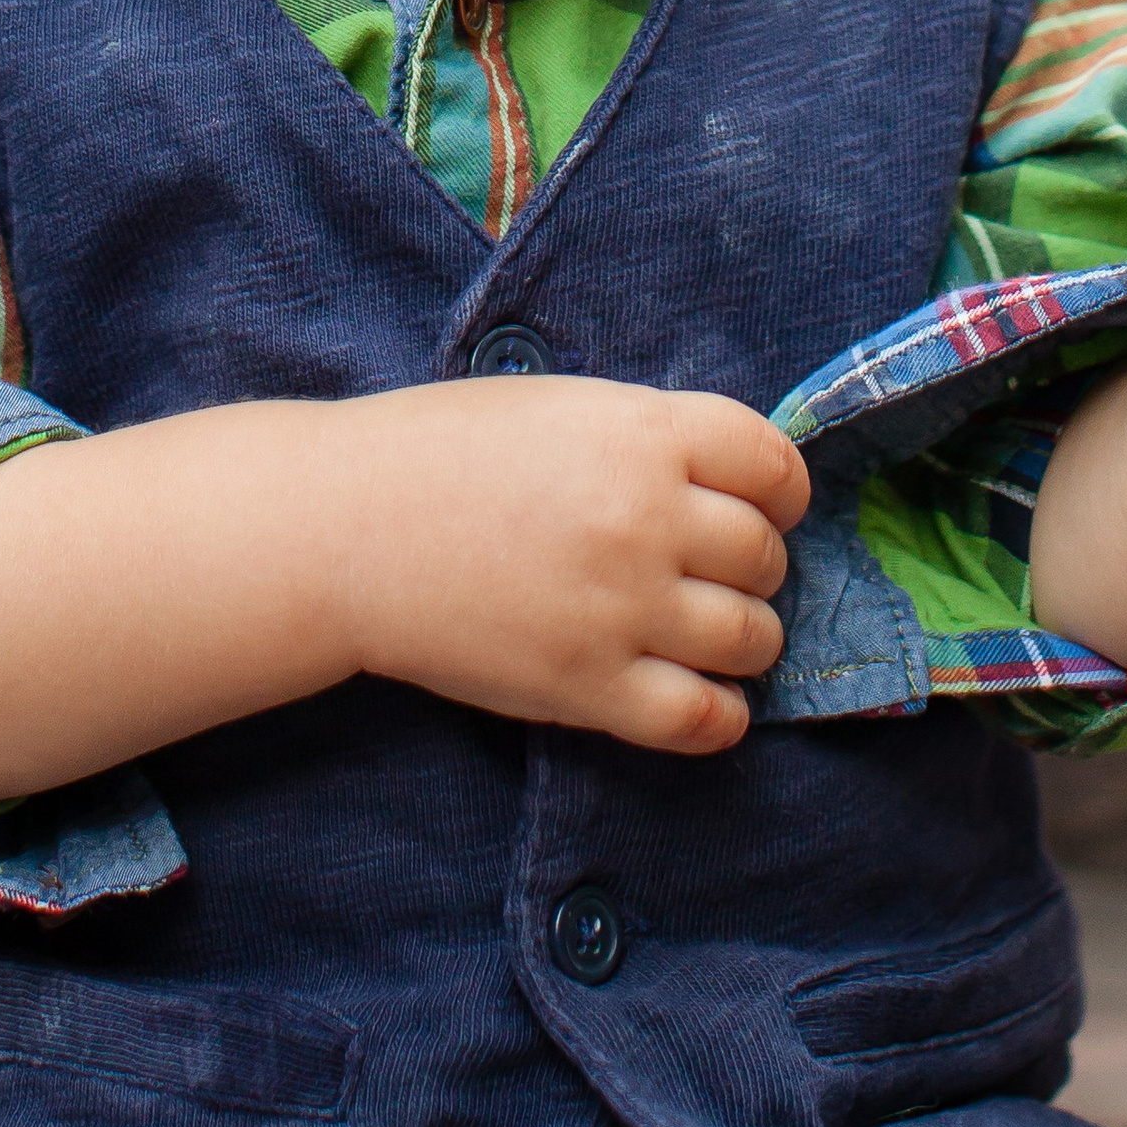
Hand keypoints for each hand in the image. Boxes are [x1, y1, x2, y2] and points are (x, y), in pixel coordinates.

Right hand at [333, 375, 808, 756]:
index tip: (764, 506)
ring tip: (710, 633)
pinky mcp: (589, 688)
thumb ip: (652, 439)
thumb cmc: (445, 451)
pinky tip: (700, 697)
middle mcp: (647, 518)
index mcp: (643, 433)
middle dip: (754, 565)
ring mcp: (623, 608)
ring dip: (746, 638)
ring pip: (752, 638)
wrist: (347, 527)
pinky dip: (722, 714)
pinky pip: (702, 718)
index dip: (780, 491)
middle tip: (717, 571)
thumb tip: (732, 484)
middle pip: (764, 555)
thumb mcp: (565, 408)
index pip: (773, 464)